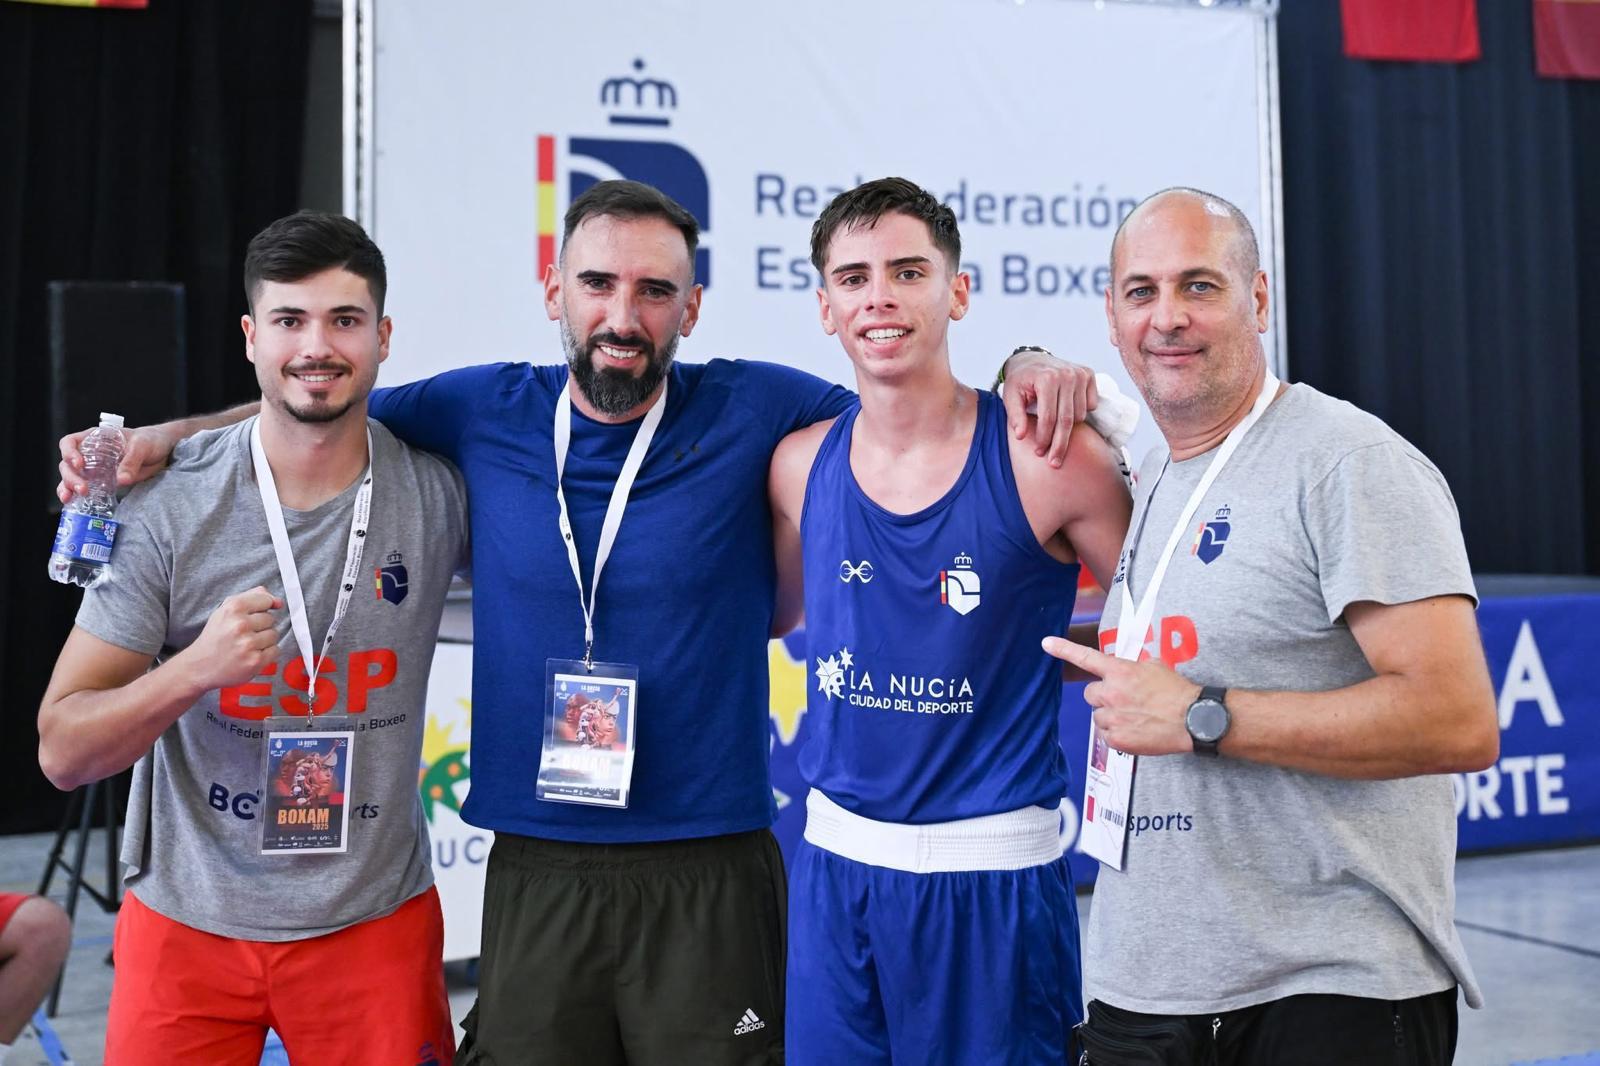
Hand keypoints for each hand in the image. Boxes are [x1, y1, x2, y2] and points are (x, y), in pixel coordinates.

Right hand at [57, 425, 177, 503]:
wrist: (163, 450)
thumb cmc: (150, 440)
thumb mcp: (142, 445)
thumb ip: (131, 461)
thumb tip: (121, 480)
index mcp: (95, 438)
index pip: (70, 443)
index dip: (69, 453)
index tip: (79, 464)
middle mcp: (89, 454)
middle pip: (67, 464)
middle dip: (71, 477)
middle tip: (82, 488)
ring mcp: (93, 469)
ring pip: (71, 478)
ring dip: (69, 488)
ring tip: (74, 497)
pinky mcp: (101, 482)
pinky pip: (83, 489)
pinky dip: (75, 497)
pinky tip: (73, 503)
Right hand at [180, 588, 283, 691]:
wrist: (200, 666)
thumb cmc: (216, 636)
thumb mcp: (226, 610)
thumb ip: (252, 597)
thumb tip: (278, 602)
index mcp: (233, 608)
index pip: (266, 600)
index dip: (262, 608)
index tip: (254, 615)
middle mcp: (240, 625)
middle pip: (271, 619)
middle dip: (260, 626)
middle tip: (243, 634)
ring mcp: (248, 644)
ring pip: (274, 634)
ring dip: (264, 640)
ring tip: (246, 644)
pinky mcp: (255, 661)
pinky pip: (276, 650)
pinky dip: (266, 653)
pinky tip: (250, 654)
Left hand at [1000, 351, 1099, 467]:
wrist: (1031, 359)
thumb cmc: (1020, 381)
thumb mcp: (1010, 396)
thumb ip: (1015, 416)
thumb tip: (1020, 436)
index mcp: (1046, 378)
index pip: (1048, 418)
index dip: (1044, 438)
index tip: (1039, 452)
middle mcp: (1066, 374)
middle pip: (1066, 420)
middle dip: (1060, 444)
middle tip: (1054, 462)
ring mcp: (1080, 374)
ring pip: (1079, 415)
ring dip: (1068, 428)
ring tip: (1054, 429)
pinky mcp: (1089, 374)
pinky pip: (1090, 405)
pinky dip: (1080, 412)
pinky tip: (1066, 409)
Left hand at [1042, 637, 1199, 755]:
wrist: (1193, 719)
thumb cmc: (1177, 692)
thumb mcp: (1156, 667)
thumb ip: (1134, 666)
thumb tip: (1128, 668)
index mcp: (1120, 672)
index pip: (1086, 658)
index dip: (1064, 649)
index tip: (1046, 643)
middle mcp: (1111, 693)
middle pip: (1090, 693)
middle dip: (1103, 696)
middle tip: (1124, 700)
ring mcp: (1112, 717)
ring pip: (1097, 715)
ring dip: (1110, 715)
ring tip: (1134, 717)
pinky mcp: (1116, 739)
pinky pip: (1106, 735)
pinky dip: (1117, 733)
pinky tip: (1135, 730)